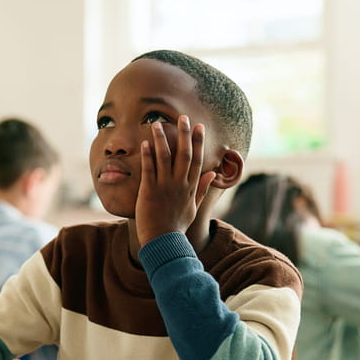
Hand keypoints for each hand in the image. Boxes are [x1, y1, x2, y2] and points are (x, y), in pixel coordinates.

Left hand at [135, 115, 216, 245]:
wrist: (163, 243)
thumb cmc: (176, 227)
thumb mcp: (193, 208)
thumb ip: (203, 189)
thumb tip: (213, 174)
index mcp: (191, 188)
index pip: (197, 160)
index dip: (198, 142)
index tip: (199, 127)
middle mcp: (180, 184)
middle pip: (184, 154)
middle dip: (184, 134)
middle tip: (183, 117)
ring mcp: (165, 187)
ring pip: (165, 158)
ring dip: (162, 139)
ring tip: (157, 123)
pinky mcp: (150, 192)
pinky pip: (149, 169)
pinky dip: (148, 155)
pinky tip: (146, 142)